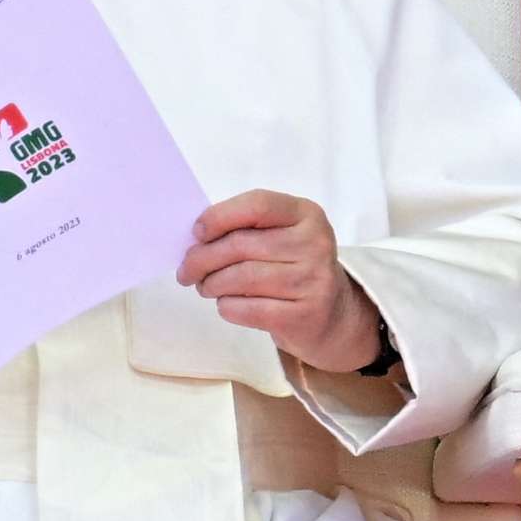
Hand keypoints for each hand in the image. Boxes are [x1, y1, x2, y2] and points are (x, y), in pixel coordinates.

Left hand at [175, 189, 380, 373]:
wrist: (333, 316)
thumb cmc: (294, 268)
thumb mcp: (282, 237)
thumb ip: (247, 229)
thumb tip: (196, 238)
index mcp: (307, 214)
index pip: (257, 204)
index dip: (220, 216)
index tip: (197, 233)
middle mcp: (314, 244)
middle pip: (241, 245)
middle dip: (203, 258)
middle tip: (187, 270)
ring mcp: (312, 280)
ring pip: (241, 278)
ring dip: (211, 284)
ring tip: (205, 287)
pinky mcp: (303, 315)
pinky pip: (247, 308)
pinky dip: (226, 307)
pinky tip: (226, 304)